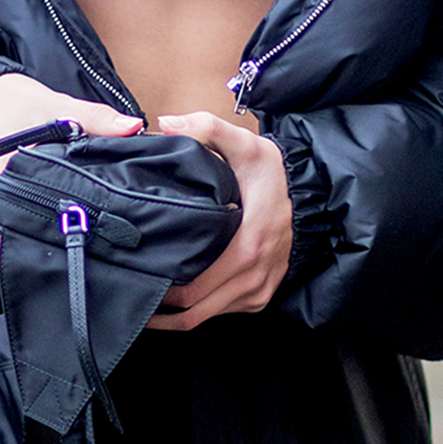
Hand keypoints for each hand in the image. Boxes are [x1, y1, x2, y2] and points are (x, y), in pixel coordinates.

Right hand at [0, 71, 140, 266]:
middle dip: (28, 251)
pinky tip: (42, 229)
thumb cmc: (11, 102)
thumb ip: (95, 119)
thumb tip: (131, 127)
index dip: (14, 250)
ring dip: (22, 240)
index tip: (47, 258)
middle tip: (69, 257)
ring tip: (61, 244)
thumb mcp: (55, 106)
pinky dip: (14, 228)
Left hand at [149, 112, 292, 327]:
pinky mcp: (260, 297)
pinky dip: (198, 309)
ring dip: (175, 315)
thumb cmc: (271, 176)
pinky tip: (178, 295)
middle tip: (131, 290)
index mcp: (246, 248)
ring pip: (205, 318)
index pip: (192, 292)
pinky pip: (221, 313)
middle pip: (193, 313)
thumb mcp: (246, 144)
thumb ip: (206, 128)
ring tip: (147, 298)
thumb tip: (166, 125)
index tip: (133, 278)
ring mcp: (258, 291)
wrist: (312, 198)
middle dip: (160, 309)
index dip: (159, 291)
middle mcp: (253, 278)